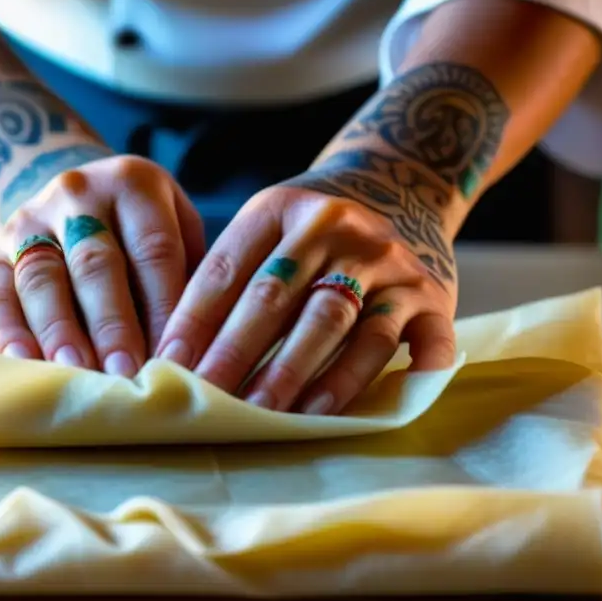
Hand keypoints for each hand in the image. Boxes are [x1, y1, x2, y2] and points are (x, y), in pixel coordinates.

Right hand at [0, 152, 205, 376]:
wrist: (69, 201)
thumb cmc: (141, 234)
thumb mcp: (176, 228)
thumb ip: (188, 275)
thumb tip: (193, 349)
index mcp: (134, 185)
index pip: (154, 249)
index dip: (164, 307)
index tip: (174, 357)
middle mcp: (77, 196)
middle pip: (95, 263)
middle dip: (112, 324)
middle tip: (126, 374)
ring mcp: (27, 223)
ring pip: (42, 279)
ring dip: (60, 331)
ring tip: (76, 373)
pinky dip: (7, 334)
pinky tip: (25, 367)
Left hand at [155, 148, 458, 414]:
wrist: (402, 184)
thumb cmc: (313, 230)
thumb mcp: (269, 227)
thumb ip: (231, 278)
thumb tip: (175, 355)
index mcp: (280, 211)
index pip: (227, 271)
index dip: (194, 322)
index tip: (168, 366)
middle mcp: (335, 229)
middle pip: (277, 299)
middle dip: (237, 354)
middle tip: (209, 400)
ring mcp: (387, 263)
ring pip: (338, 324)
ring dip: (299, 373)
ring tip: (268, 416)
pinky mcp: (432, 296)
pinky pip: (413, 342)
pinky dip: (393, 376)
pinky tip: (366, 413)